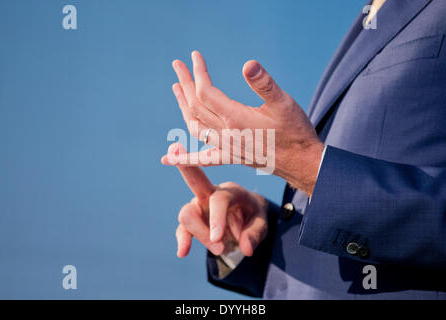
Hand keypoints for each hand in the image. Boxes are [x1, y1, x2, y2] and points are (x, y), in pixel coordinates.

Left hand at [162, 51, 323, 194]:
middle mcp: (225, 135)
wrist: (301, 163)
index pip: (205, 91)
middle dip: (185, 83)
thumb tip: (248, 64)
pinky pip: (201, 158)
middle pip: (195, 106)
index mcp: (236, 118)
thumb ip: (264, 84)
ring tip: (176, 90)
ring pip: (194, 126)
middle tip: (177, 66)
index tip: (195, 56)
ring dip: (183, 107)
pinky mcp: (230, 158)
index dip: (198, 72)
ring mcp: (225, 148)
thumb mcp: (284, 103)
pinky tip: (167, 158)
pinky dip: (183, 157)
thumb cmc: (295, 131)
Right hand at [169, 143, 267, 257]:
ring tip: (220, 250)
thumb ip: (255, 234)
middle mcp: (211, 193)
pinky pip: (182, 229)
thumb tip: (246, 248)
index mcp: (230, 191)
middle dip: (185, 165)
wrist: (245, 223)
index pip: (219, 199)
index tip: (217, 240)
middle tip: (174, 148)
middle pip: (194, 180)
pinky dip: (182, 240)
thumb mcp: (261, 225)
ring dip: (200, 234)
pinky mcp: (192, 220)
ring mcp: (198, 206)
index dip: (216, 219)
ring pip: (186, 214)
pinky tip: (183, 252)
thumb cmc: (253, 217)